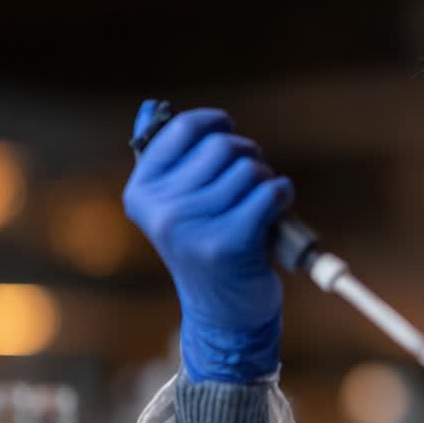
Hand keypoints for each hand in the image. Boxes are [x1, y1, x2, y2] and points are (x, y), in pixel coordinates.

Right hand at [123, 101, 293, 382]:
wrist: (225, 314)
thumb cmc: (207, 249)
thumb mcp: (178, 206)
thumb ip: (168, 159)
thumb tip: (153, 108)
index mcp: (142, 193)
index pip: (182, 129)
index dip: (216, 124)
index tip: (229, 133)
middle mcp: (161, 210)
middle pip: (222, 147)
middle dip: (247, 156)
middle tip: (251, 181)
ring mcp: (192, 227)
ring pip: (249, 169)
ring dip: (265, 179)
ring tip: (259, 204)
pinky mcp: (228, 242)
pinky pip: (269, 192)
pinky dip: (281, 195)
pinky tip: (277, 211)